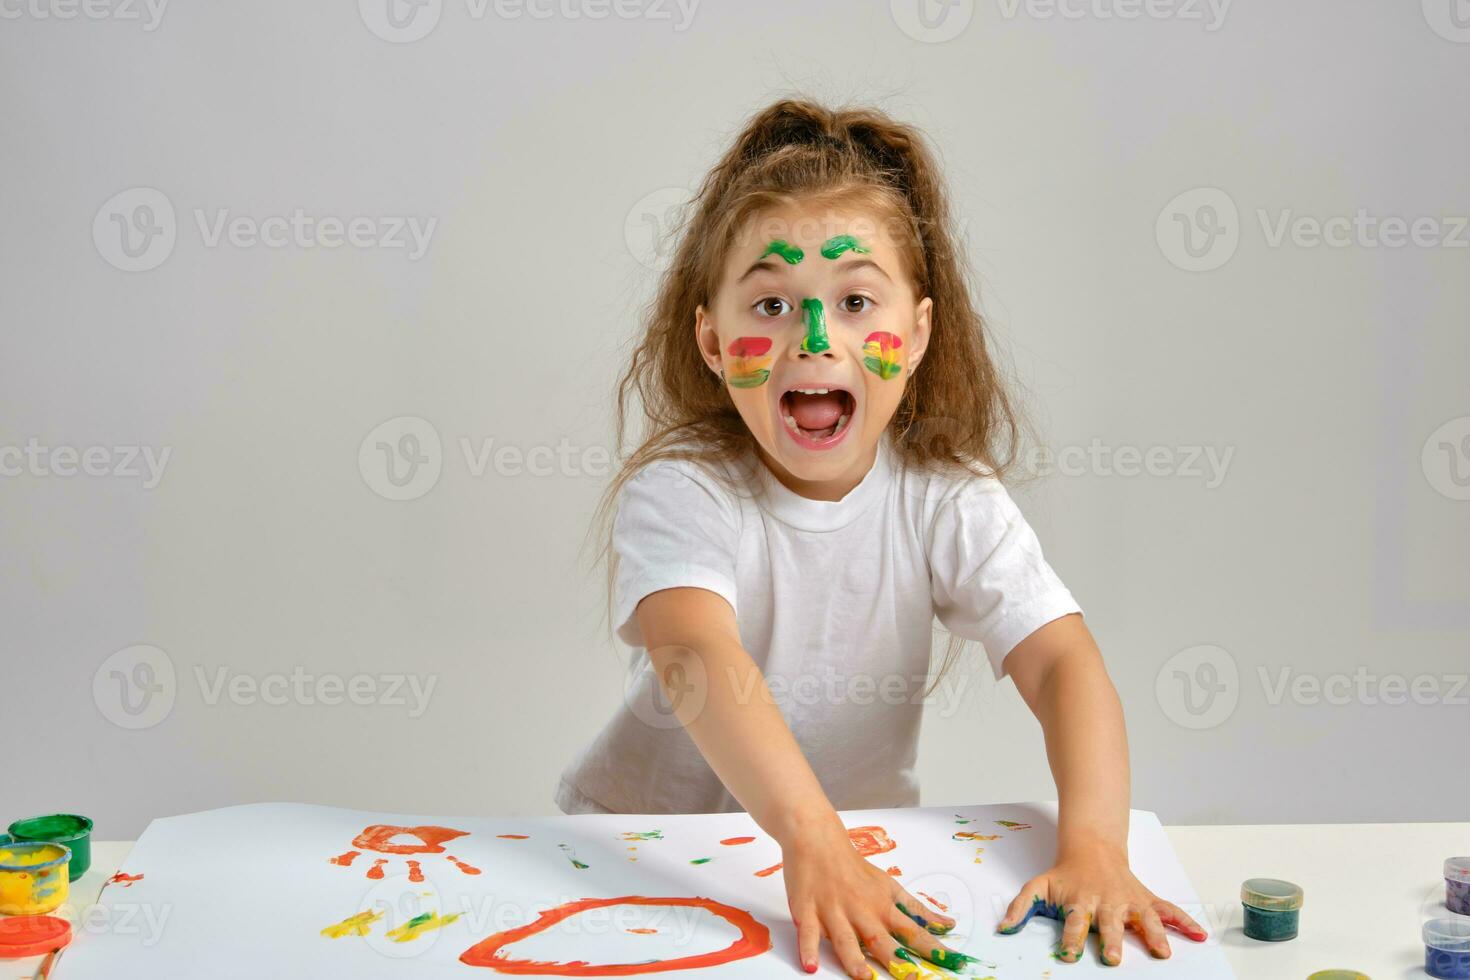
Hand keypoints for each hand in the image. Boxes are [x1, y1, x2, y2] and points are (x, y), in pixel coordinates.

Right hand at [782, 816, 976, 978]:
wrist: (818, 840)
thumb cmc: (855, 868)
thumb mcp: (889, 886)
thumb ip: (916, 910)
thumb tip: (947, 924)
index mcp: (882, 906)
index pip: (913, 930)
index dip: (932, 948)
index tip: (951, 963)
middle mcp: (861, 911)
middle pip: (880, 939)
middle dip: (896, 960)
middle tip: (912, 978)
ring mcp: (833, 911)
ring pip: (845, 939)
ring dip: (854, 959)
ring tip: (863, 977)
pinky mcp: (807, 911)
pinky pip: (807, 933)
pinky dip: (808, 949)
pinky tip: (810, 966)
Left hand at [995, 841, 1206, 965]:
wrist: (1092, 849)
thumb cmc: (1066, 874)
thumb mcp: (1039, 886)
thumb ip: (1020, 908)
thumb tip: (1003, 929)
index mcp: (1081, 902)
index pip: (1074, 924)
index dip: (1071, 940)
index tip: (1069, 956)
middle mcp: (1107, 902)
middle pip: (1109, 923)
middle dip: (1111, 940)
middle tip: (1112, 958)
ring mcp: (1129, 901)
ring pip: (1143, 918)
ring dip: (1153, 934)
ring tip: (1162, 951)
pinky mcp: (1146, 899)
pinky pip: (1168, 910)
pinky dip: (1185, 921)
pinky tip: (1199, 934)